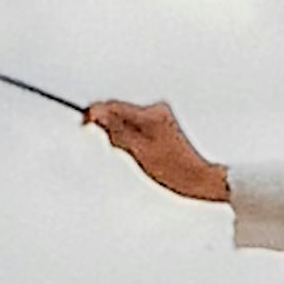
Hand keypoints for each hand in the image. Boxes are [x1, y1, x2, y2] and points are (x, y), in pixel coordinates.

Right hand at [88, 99, 229, 204]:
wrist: (199, 178)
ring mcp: (161, 116)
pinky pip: (138, 126)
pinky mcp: (163, 124)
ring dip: (122, 135)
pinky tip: (141, 153)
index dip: (96, 113)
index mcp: (150, 114)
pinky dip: (133, 138)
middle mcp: (157, 110)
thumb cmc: (173, 169)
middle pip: (120, 112)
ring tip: (133, 154)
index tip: (84, 123)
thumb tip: (96, 113)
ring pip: (128, 120)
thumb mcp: (138, 151)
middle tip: (117, 148)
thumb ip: (116, 130)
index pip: (114, 106)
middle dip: (111, 128)